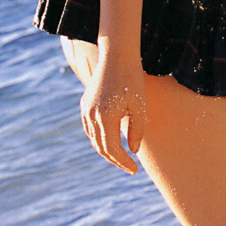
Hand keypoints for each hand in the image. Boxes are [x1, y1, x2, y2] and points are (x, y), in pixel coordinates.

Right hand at [79, 47, 146, 174]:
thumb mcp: (140, 106)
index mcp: (105, 117)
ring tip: (120, 157)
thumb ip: (137, 131)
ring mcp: (86, 109)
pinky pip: (89, 128)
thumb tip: (132, 151)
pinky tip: (109, 141)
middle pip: (100, 147)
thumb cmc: (133, 79)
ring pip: (93, 138)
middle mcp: (92, 115)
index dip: (123, 162)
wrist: (117, 55)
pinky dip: (98, 138)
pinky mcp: (85, 103)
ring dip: (105, 150)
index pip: (112, 149)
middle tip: (129, 167)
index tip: (134, 169)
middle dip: (115, 160)